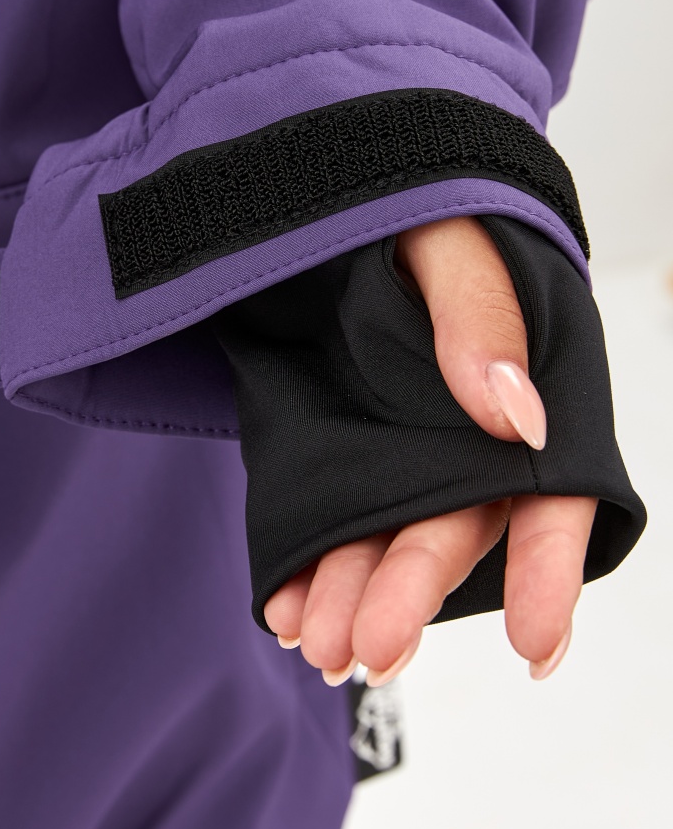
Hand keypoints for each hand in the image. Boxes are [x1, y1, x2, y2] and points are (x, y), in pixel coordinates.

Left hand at [262, 216, 594, 683]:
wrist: (322, 179)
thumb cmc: (412, 203)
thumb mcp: (448, 237)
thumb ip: (483, 318)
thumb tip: (518, 419)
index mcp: (522, 387)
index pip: (549, 495)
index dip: (546, 570)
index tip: (535, 646)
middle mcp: (464, 433)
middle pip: (451, 528)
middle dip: (412, 594)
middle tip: (369, 649)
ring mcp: (397, 442)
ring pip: (387, 537)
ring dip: (354, 596)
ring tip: (316, 646)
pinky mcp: (336, 440)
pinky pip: (326, 514)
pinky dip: (306, 565)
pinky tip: (281, 608)